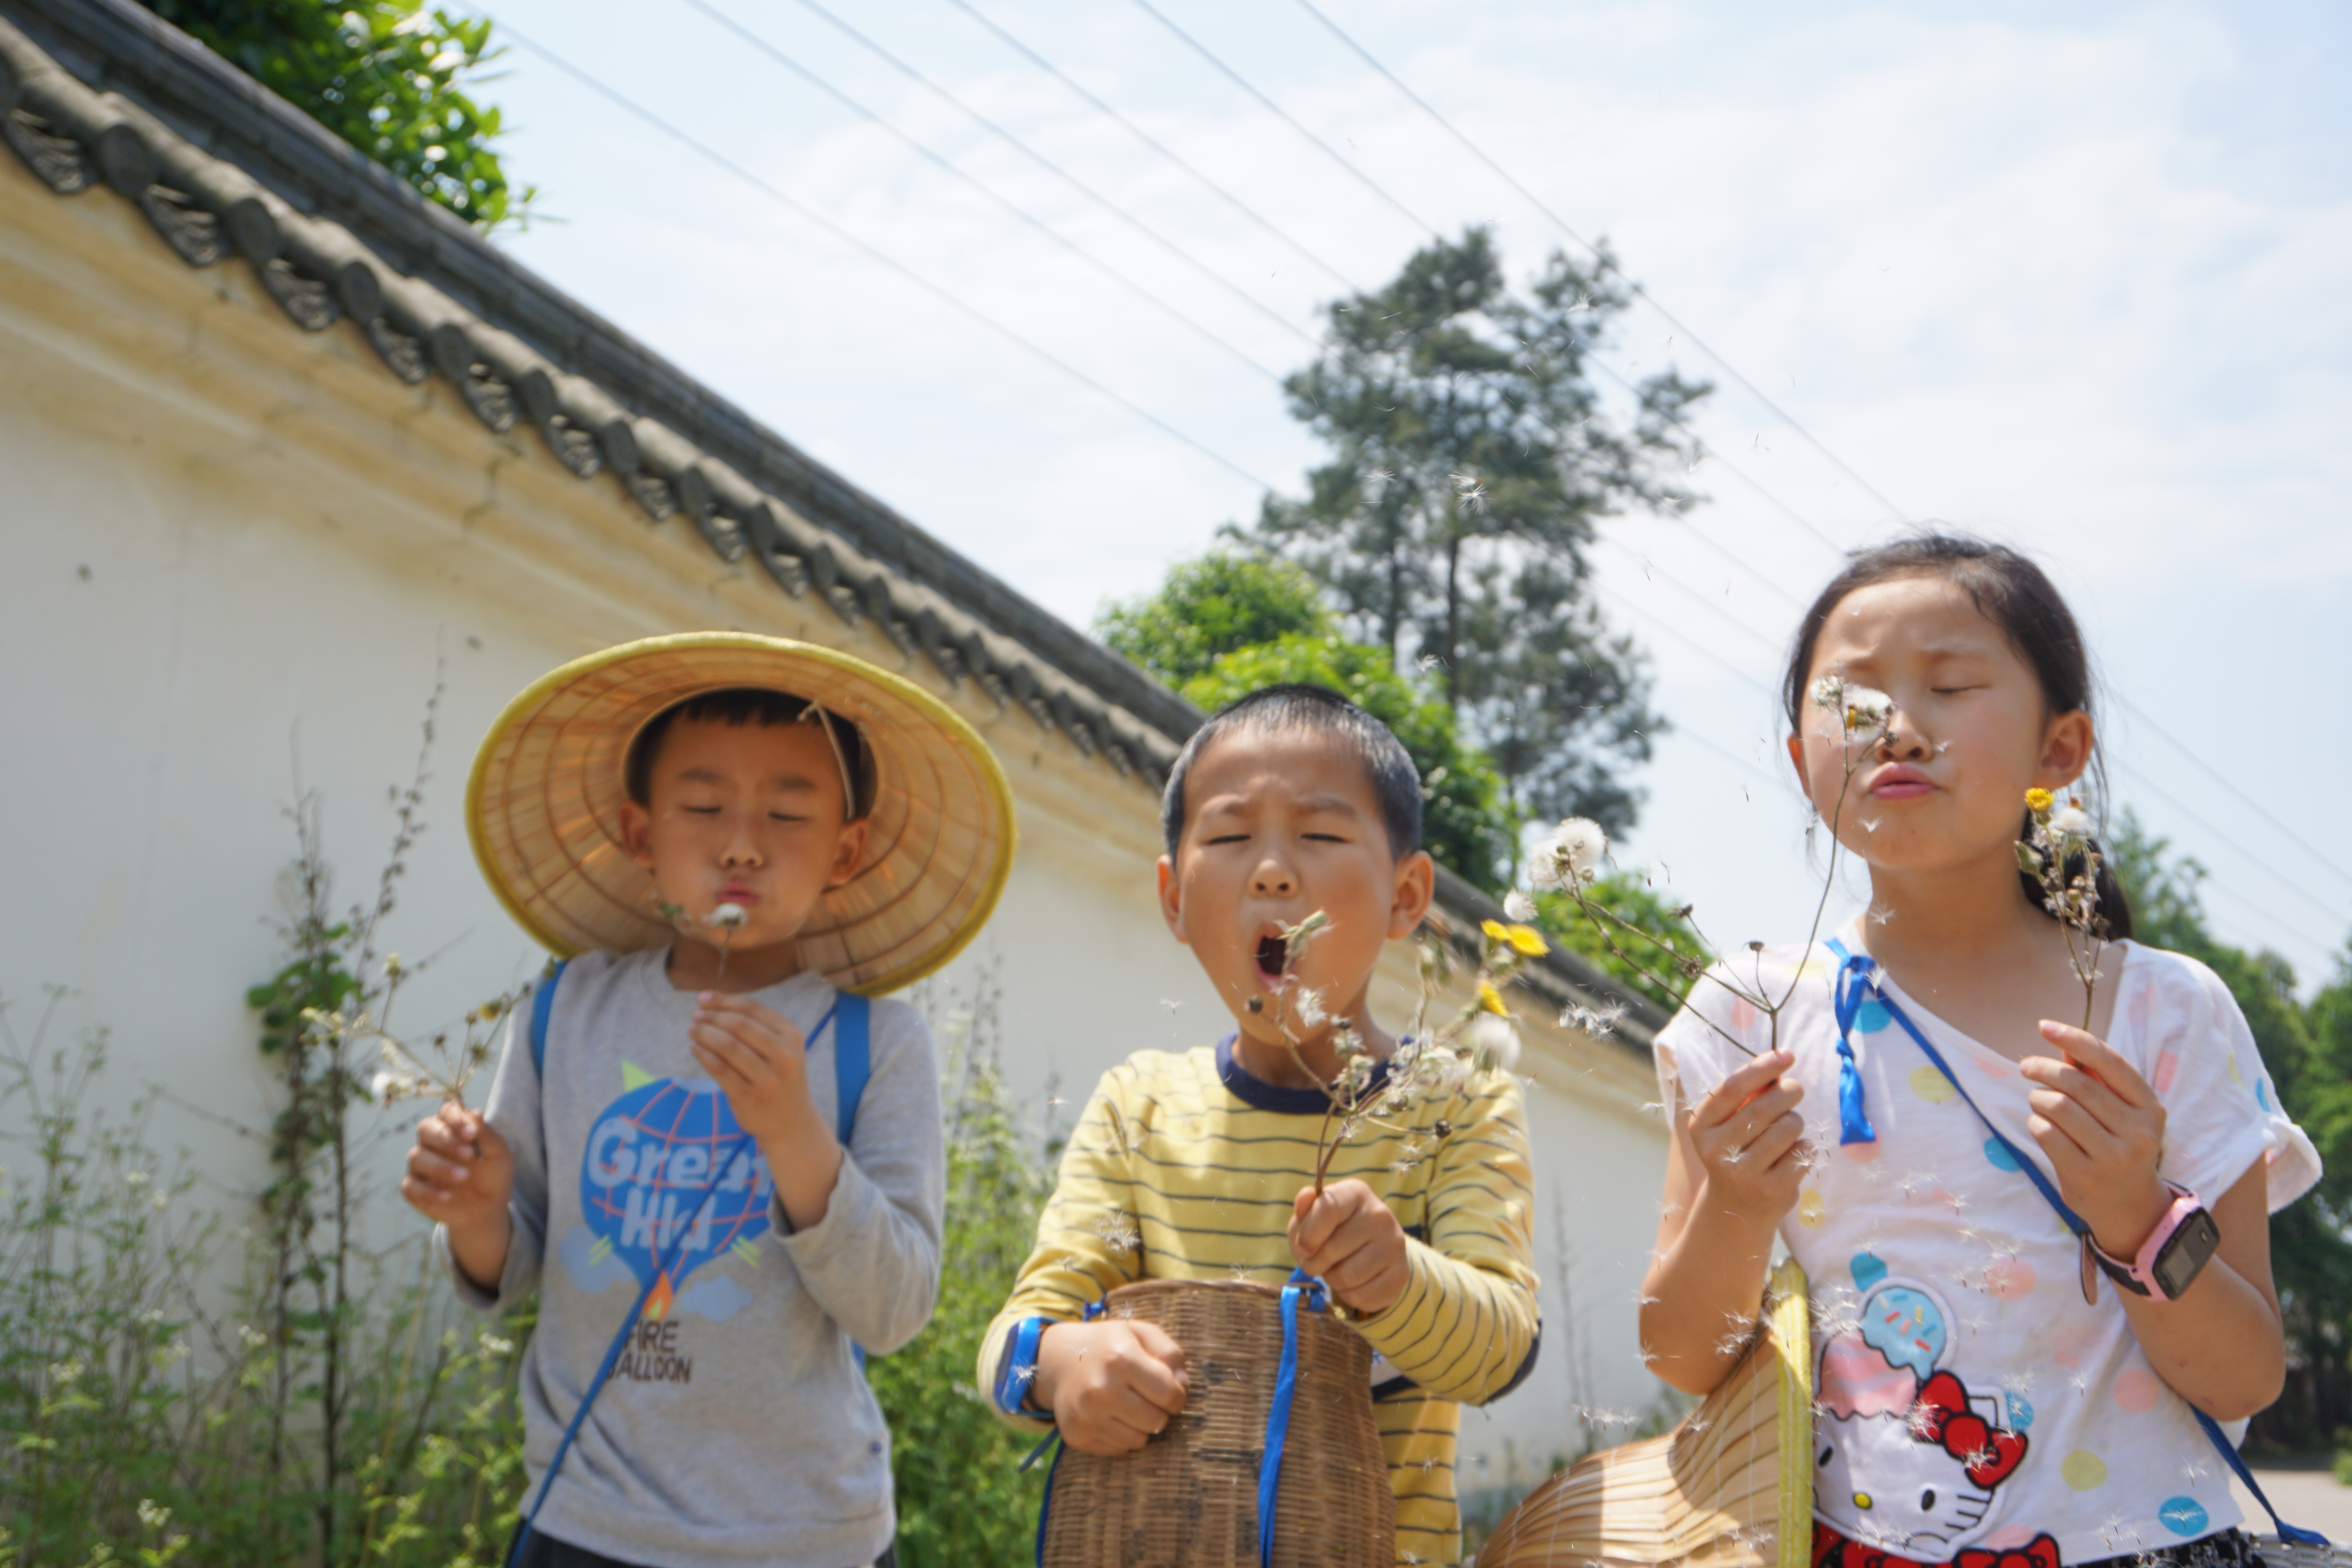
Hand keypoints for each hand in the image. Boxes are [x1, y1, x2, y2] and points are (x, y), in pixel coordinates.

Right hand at [402, 1104, 512, 1289]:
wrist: (488, 1208)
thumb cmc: (493, 1176)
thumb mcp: (498, 1154)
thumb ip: (486, 1134)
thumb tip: (475, 1112)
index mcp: (453, 1129)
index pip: (445, 1112)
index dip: (455, 1119)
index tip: (472, 1134)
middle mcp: (432, 1143)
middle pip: (425, 1128)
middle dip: (446, 1139)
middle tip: (470, 1155)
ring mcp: (420, 1166)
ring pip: (416, 1156)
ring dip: (441, 1166)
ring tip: (464, 1177)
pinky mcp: (414, 1189)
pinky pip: (410, 1186)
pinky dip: (428, 1191)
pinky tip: (448, 1196)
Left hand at [690, 993, 823, 1145]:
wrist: (792, 1122)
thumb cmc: (780, 1078)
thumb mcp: (782, 1049)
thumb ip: (757, 1027)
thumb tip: (713, 1004)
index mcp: (791, 1037)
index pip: (753, 1009)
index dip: (724, 1000)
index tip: (703, 997)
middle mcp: (783, 1056)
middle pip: (739, 1025)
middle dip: (713, 1016)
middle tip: (696, 1015)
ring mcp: (766, 1079)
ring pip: (728, 1046)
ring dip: (704, 1034)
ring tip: (692, 1030)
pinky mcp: (748, 1098)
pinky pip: (719, 1070)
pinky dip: (703, 1055)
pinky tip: (695, 1048)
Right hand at [1035, 1318, 1187, 1454]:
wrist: (1058, 1360)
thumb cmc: (1109, 1345)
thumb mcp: (1140, 1333)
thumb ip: (1169, 1352)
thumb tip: (1182, 1384)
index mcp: (1121, 1358)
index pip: (1170, 1395)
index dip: (1177, 1396)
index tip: (1169, 1391)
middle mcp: (1100, 1389)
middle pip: (1156, 1422)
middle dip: (1159, 1411)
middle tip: (1146, 1398)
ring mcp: (1086, 1415)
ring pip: (1138, 1440)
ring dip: (1140, 1426)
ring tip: (1127, 1406)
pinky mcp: (1076, 1436)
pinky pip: (1118, 1449)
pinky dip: (1120, 1436)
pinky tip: (1110, 1416)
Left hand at [1288, 1180, 1410, 1314]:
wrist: (1369, 1250)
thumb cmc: (1331, 1230)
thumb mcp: (1311, 1217)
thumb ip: (1304, 1210)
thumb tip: (1306, 1195)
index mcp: (1356, 1193)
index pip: (1328, 1209)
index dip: (1308, 1235)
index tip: (1303, 1247)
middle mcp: (1381, 1214)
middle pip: (1332, 1250)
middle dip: (1314, 1263)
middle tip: (1317, 1261)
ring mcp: (1394, 1244)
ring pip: (1346, 1277)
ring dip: (1331, 1280)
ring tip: (1336, 1270)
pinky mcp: (1400, 1273)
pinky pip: (1361, 1296)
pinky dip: (1348, 1295)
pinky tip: (1352, 1283)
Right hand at [1686, 1050, 1806, 1224]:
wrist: (1737, 1207)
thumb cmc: (1737, 1149)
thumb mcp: (1729, 1122)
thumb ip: (1748, 1094)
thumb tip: (1779, 1060)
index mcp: (1701, 1126)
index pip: (1732, 1088)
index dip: (1761, 1067)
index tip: (1786, 1054)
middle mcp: (1716, 1150)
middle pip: (1765, 1107)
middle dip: (1788, 1091)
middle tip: (1795, 1089)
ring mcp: (1743, 1173)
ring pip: (1788, 1128)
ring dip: (1796, 1121)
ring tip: (1786, 1130)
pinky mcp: (1771, 1191)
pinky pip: (1802, 1152)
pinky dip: (1804, 1147)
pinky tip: (1790, 1157)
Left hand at [2023, 1021, 2169, 1256]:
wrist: (2129, 1206)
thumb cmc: (2118, 1145)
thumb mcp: (2119, 1111)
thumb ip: (2094, 1077)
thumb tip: (2063, 1042)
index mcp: (2150, 1107)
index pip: (2111, 1062)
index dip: (2076, 1039)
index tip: (2045, 1026)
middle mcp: (2138, 1131)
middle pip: (2078, 1084)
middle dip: (2044, 1069)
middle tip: (2026, 1067)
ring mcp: (2114, 1156)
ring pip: (2059, 1107)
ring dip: (2038, 1098)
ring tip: (2037, 1101)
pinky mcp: (2086, 1175)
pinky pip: (2046, 1134)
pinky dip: (2035, 1122)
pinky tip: (2041, 1126)